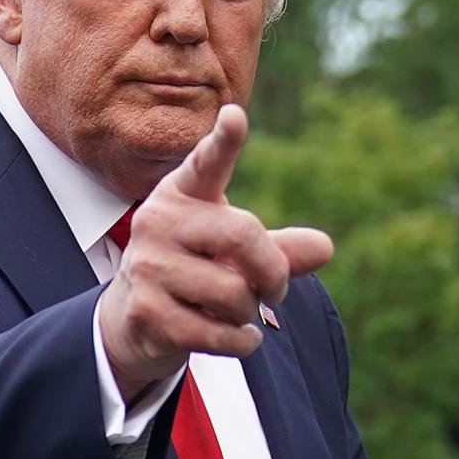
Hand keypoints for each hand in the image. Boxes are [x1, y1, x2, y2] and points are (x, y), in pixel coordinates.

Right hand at [95, 103, 333, 399]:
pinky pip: (218, 332)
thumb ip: (278, 248)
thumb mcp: (235, 252)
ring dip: (250, 311)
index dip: (223, 142)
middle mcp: (157, 223)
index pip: (206, 163)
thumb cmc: (195, 269)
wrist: (134, 318)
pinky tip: (240, 336)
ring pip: (232, 292)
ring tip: (237, 311)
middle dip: (273, 271)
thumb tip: (323, 248)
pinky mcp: (145, 312)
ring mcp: (147, 267)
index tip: (236, 118)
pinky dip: (242, 341)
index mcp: (182, 194)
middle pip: (242, 235)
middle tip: (276, 289)